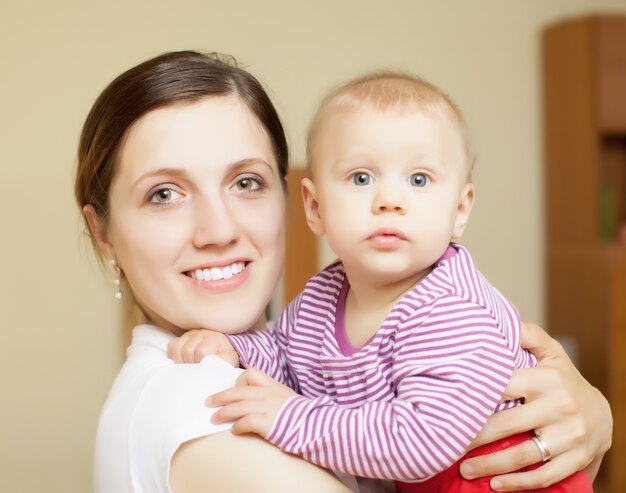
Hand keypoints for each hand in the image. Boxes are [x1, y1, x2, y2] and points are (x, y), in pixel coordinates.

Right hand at [167, 329, 239, 365]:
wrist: (223, 345)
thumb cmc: (225, 355)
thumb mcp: (230, 359)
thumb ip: (224, 362)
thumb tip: (212, 365)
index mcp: (214, 338)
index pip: (201, 351)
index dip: (201, 362)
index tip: (204, 367)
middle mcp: (201, 333)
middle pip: (187, 350)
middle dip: (190, 363)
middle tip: (195, 369)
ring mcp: (190, 334)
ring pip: (177, 348)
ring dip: (181, 360)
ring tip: (188, 366)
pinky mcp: (182, 337)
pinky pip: (172, 345)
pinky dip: (174, 355)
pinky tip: (182, 360)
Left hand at [207, 367, 296, 436]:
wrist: (313, 425)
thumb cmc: (299, 414)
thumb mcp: (284, 396)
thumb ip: (269, 395)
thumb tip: (251, 400)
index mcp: (272, 385)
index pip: (251, 374)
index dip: (239, 382)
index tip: (234, 391)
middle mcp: (268, 393)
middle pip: (238, 391)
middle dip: (221, 396)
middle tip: (209, 402)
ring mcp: (267, 407)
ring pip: (238, 406)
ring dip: (223, 413)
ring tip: (214, 418)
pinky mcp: (266, 423)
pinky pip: (246, 422)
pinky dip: (237, 426)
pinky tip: (234, 430)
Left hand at [461, 322, 611, 490]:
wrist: (603, 413)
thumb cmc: (564, 379)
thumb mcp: (551, 353)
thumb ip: (530, 335)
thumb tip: (507, 322)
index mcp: (546, 379)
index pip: (502, 387)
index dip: (475, 397)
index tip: (449, 404)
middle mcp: (558, 406)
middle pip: (506, 425)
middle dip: (473, 437)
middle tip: (448, 442)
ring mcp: (568, 436)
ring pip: (522, 454)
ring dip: (490, 465)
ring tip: (464, 468)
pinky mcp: (575, 460)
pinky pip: (543, 476)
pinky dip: (517, 483)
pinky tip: (494, 485)